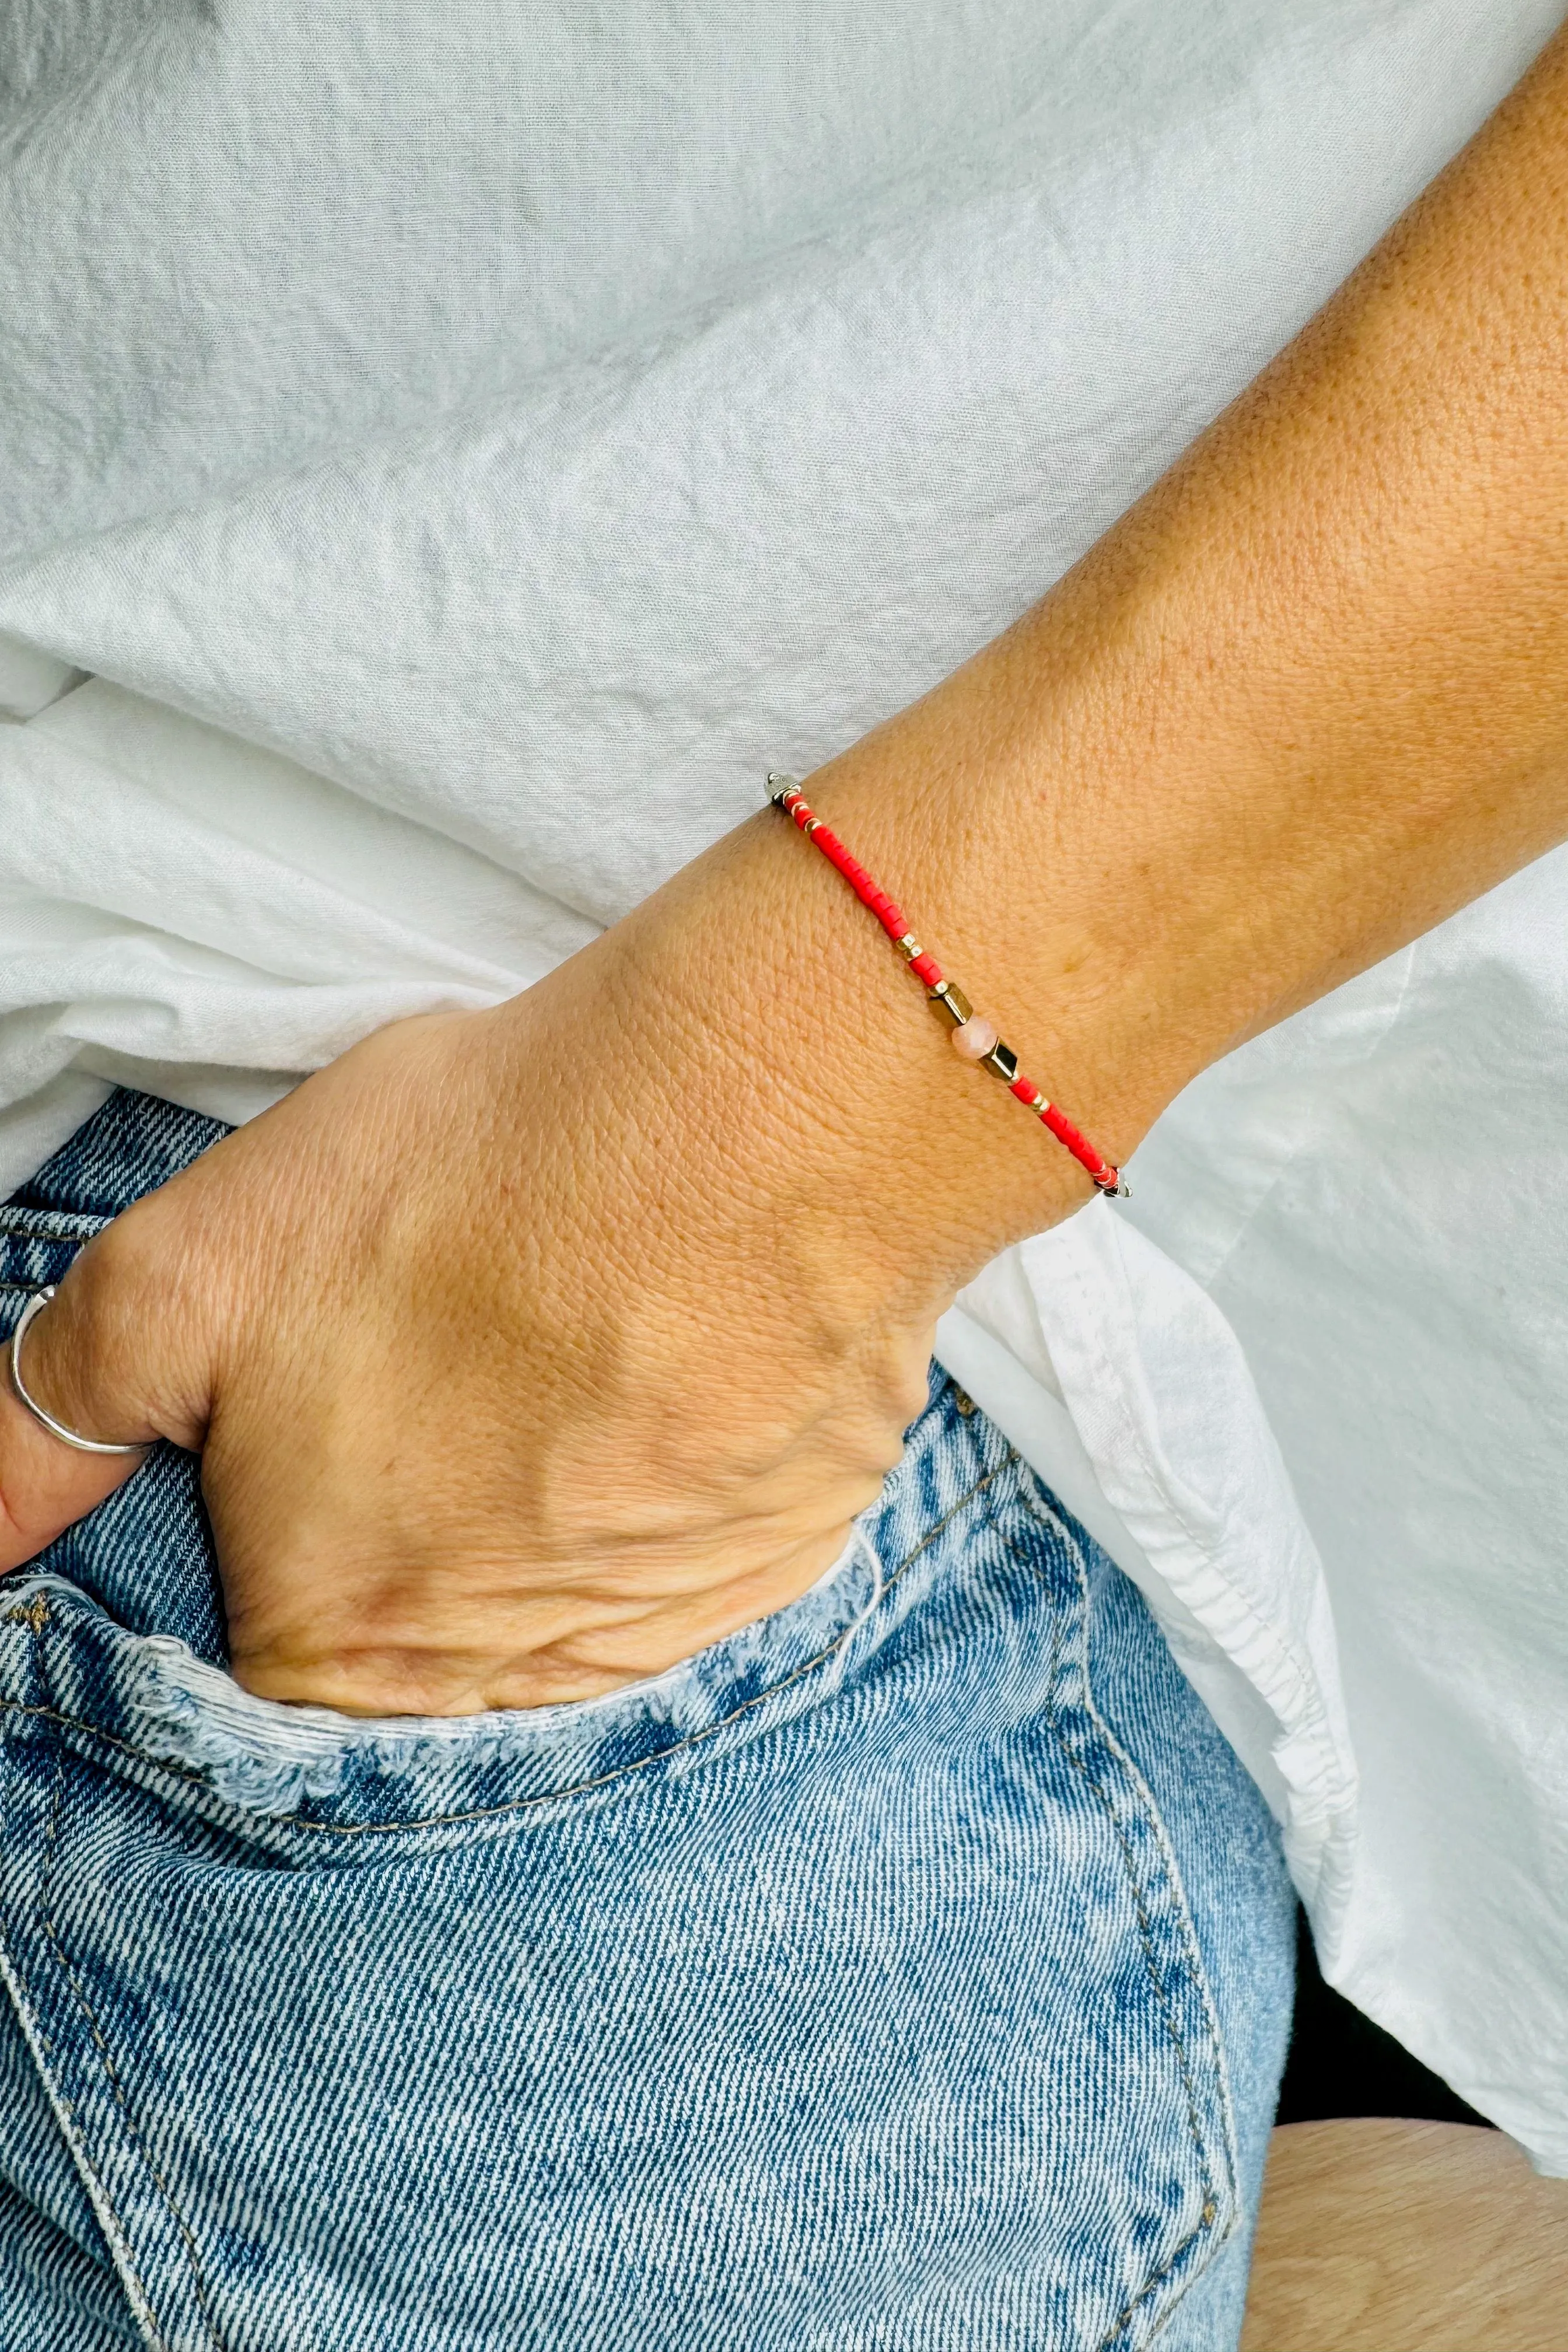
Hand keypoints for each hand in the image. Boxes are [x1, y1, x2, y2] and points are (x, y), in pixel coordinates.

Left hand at [0, 826, 956, 1715]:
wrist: (745, 1128)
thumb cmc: (463, 1188)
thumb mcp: (183, 1277)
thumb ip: (47, 1424)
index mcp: (330, 1645)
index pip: (268, 1625)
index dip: (290, 1492)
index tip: (344, 1388)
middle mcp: (496, 1690)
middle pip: (422, 1618)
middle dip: (427, 1492)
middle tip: (465, 1345)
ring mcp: (657, 1637)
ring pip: (565, 1585)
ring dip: (557, 1482)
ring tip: (573, 1333)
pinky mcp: (778, 1567)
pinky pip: (694, 1547)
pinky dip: (671, 1465)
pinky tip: (670, 1355)